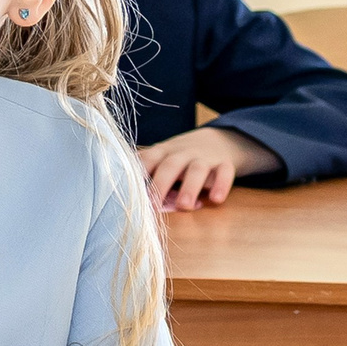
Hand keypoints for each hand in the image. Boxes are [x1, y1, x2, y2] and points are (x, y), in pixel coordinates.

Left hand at [138, 125, 277, 209]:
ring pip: (197, 169)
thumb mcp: (161, 158)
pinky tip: (216, 199)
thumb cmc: (180, 157)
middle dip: (161, 184)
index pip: (147, 160)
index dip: (138, 174)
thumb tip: (121, 195)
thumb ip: (145, 173)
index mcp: (162, 152)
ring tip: (184, 206)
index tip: (130, 192)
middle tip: (154, 206)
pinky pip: (225, 172)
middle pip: (170, 165)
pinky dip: (221, 184)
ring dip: (190, 187)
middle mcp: (182, 153)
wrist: (218, 139)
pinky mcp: (224, 163)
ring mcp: (204, 157)